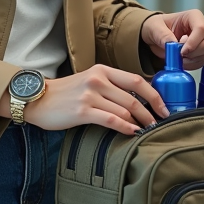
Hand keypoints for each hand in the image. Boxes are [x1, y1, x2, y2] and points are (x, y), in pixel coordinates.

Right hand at [0, 65, 169, 135]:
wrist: (38, 100)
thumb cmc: (66, 94)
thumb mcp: (90, 82)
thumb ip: (111, 87)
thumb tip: (139, 102)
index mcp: (102, 70)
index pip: (137, 80)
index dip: (155, 95)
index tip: (164, 108)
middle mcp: (98, 80)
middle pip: (134, 98)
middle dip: (151, 113)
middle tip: (159, 124)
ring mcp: (90, 95)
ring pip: (125, 110)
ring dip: (140, 122)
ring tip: (147, 130)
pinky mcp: (82, 110)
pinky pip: (111, 120)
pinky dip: (125, 127)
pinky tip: (131, 132)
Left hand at [141, 10, 203, 70]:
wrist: (157, 38)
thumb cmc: (157, 28)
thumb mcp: (154, 28)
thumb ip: (162, 35)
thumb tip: (172, 44)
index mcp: (193, 16)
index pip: (201, 29)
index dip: (193, 43)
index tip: (181, 52)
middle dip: (193, 54)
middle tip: (179, 56)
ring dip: (194, 61)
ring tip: (180, 58)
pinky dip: (200, 64)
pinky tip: (189, 62)